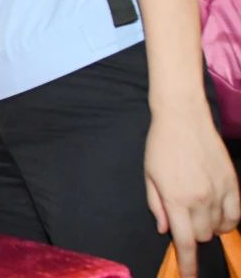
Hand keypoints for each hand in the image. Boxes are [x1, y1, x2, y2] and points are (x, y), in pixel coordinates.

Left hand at [145, 107, 239, 277]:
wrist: (182, 118)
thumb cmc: (160, 146)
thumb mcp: (149, 176)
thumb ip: (156, 206)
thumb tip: (166, 230)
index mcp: (175, 199)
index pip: (185, 242)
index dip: (187, 264)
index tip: (187, 276)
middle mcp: (200, 199)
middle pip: (203, 236)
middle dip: (193, 235)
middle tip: (184, 218)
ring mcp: (219, 191)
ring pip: (219, 228)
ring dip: (209, 227)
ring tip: (198, 210)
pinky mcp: (232, 183)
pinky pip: (236, 215)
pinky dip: (228, 221)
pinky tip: (218, 214)